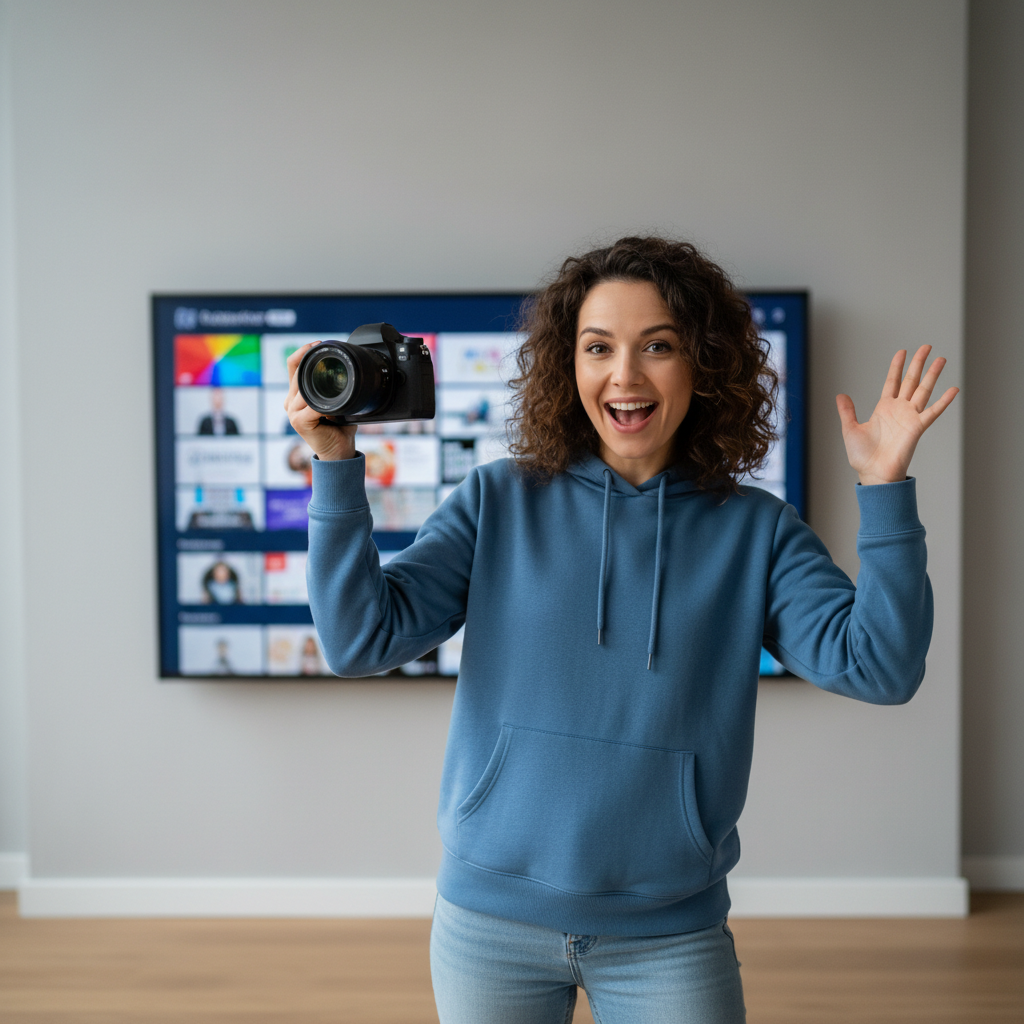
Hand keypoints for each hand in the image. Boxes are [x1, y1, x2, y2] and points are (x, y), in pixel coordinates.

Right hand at [284, 343, 357, 461]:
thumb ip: (334, 388)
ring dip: (321, 386)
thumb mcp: (336, 402)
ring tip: (337, 390)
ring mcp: (292, 412)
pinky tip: (334, 406)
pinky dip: (325, 404)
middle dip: (314, 363)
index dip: (302, 351)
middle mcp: (290, 402)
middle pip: (297, 372)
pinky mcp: (299, 421)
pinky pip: (312, 406)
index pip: (292, 365)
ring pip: (304, 388)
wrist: (338, 452)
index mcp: (296, 395)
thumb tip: (346, 372)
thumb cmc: (338, 428)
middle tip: (333, 359)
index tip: (318, 343)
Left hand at [836, 345, 957, 485]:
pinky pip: (933, 412)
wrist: (873, 473)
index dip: (897, 366)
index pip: (892, 381)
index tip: (902, 351)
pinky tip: (953, 389)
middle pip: (911, 380)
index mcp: (883, 408)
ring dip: (933, 374)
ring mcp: (909, 417)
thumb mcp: (850, 428)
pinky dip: (944, 401)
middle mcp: (898, 410)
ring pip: (923, 390)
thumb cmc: (862, 456)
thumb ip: (847, 411)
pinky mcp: (917, 427)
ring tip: (941, 359)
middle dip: (918, 363)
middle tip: (926, 346)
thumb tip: (840, 395)